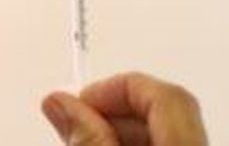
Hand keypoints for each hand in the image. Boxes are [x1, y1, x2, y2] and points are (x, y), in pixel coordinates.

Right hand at [42, 73, 208, 145]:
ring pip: (166, 132)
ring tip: (87, 140)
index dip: (118, 88)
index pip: (165, 94)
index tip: (82, 99)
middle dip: (117, 109)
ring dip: (123, 130)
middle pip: (166, 110)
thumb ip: (89, 139)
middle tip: (78, 121)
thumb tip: (62, 103)